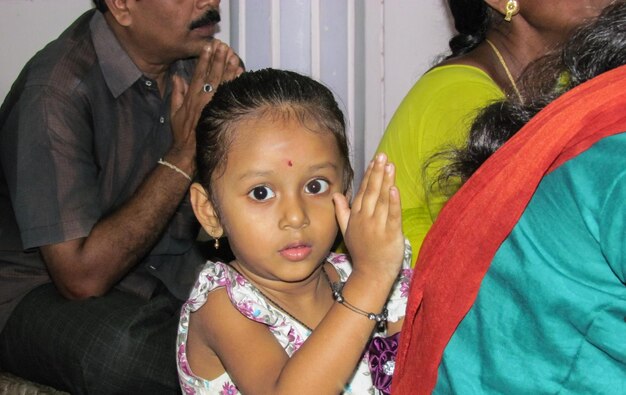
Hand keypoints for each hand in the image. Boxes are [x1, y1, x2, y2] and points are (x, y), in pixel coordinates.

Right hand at [168, 40, 243, 171]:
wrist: (188, 150)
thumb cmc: (182, 132)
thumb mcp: (173, 111)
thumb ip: (176, 93)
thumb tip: (177, 78)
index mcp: (191, 96)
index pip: (198, 73)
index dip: (203, 59)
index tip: (208, 47)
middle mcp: (202, 99)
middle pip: (211, 75)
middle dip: (217, 59)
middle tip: (223, 46)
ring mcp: (212, 105)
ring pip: (222, 82)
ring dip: (228, 67)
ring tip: (233, 55)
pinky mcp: (220, 112)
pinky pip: (229, 94)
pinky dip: (235, 83)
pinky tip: (240, 73)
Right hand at [333, 153, 403, 280]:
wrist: (371, 274)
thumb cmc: (362, 252)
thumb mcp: (347, 231)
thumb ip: (342, 211)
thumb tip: (335, 195)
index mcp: (356, 216)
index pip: (363, 191)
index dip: (369, 175)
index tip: (374, 160)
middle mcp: (365, 219)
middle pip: (372, 192)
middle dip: (377, 173)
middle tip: (382, 156)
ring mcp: (377, 226)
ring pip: (382, 200)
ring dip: (386, 182)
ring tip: (390, 166)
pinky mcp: (390, 234)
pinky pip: (392, 216)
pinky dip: (394, 203)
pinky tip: (395, 189)